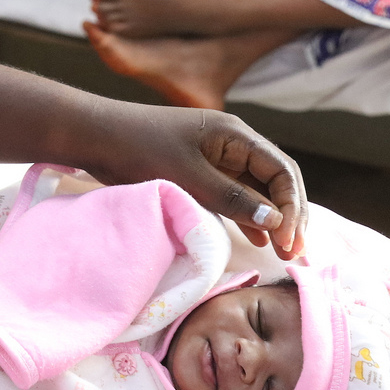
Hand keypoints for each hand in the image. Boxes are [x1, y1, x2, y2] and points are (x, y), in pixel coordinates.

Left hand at [84, 105, 306, 259]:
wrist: (96, 135)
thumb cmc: (139, 150)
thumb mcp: (189, 178)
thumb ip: (233, 200)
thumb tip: (276, 220)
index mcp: (236, 135)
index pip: (282, 171)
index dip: (292, 208)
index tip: (289, 243)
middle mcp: (233, 142)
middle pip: (276, 180)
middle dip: (289, 215)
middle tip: (293, 254)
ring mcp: (218, 155)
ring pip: (257, 189)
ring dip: (272, 217)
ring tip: (281, 252)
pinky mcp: (201, 168)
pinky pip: (236, 192)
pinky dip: (249, 214)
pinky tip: (257, 237)